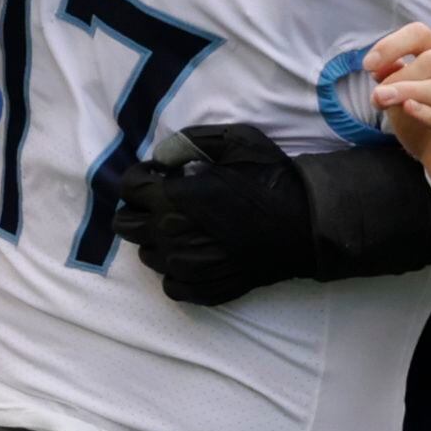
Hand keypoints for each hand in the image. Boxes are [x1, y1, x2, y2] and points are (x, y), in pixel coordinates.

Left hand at [117, 125, 312, 304]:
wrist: (305, 227)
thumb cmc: (272, 180)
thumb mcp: (236, 141)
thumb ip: (190, 142)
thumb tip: (161, 156)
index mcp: (174, 198)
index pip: (128, 187)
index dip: (140, 176)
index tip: (160, 175)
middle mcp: (171, 236)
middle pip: (125, 225)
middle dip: (138, 209)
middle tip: (165, 202)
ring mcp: (184, 267)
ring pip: (146, 255)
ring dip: (158, 240)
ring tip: (186, 229)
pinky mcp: (200, 289)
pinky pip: (169, 283)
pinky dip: (176, 270)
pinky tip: (197, 255)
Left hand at [362, 24, 430, 194]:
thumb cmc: (425, 124)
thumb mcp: (400, 99)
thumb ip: (390, 80)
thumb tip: (377, 66)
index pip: (421, 35)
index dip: (393, 44)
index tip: (368, 65)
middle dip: (399, 76)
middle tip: (377, 96)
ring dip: (406, 91)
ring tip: (380, 99)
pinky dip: (427, 113)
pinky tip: (408, 109)